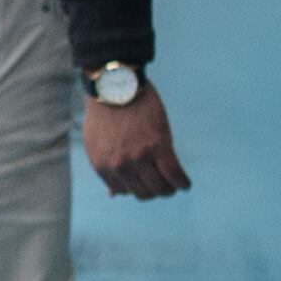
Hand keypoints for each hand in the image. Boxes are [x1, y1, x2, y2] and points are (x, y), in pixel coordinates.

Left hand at [82, 78, 189, 200]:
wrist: (114, 85)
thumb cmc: (105, 112)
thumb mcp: (95, 144)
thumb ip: (105, 168)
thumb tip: (113, 195)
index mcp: (103, 167)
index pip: (125, 192)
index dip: (137, 187)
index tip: (145, 181)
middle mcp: (120, 166)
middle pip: (145, 193)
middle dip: (155, 190)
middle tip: (163, 182)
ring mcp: (140, 157)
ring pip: (161, 188)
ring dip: (170, 189)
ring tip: (174, 183)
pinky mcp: (159, 146)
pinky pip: (174, 174)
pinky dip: (183, 182)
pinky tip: (185, 184)